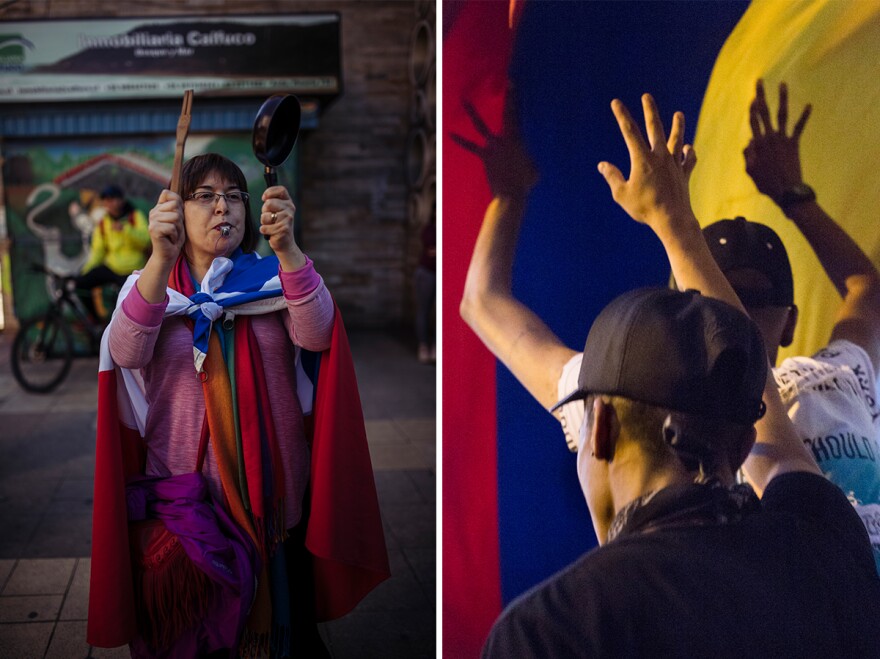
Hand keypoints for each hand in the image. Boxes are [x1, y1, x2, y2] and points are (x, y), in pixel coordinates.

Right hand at [147, 189, 184, 264]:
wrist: (168, 254)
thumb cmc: (175, 237)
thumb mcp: (179, 220)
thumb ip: (177, 207)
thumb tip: (170, 194)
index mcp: (159, 208)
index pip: (168, 194)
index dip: (178, 204)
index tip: (176, 218)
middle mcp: (153, 212)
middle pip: (175, 206)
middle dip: (180, 219)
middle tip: (175, 229)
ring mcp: (152, 220)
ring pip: (175, 217)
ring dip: (178, 229)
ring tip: (172, 235)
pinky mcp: (154, 229)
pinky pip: (172, 228)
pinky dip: (175, 236)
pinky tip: (169, 239)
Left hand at [260, 186, 298, 255]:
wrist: (285, 243)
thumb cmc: (278, 224)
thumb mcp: (277, 210)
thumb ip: (272, 202)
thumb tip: (265, 197)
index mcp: (288, 202)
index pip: (281, 190)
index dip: (270, 192)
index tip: (264, 198)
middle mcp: (290, 209)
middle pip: (269, 203)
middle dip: (264, 211)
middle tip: (270, 217)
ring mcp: (287, 219)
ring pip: (265, 216)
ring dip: (264, 222)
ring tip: (271, 225)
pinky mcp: (283, 229)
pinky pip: (264, 228)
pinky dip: (264, 230)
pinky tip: (271, 232)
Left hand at [450, 90, 537, 198]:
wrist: (511, 195)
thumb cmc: (525, 184)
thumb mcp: (533, 169)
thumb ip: (528, 159)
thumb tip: (525, 159)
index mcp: (520, 140)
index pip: (520, 116)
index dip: (518, 99)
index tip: (515, 84)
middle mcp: (507, 139)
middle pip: (508, 113)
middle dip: (510, 98)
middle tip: (509, 80)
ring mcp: (494, 146)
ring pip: (481, 125)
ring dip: (472, 112)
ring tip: (464, 100)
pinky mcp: (485, 156)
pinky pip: (471, 146)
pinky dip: (461, 140)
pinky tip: (451, 134)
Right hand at [597, 94, 697, 233]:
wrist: (672, 220)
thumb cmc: (644, 208)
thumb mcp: (621, 194)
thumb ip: (612, 177)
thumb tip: (603, 165)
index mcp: (642, 159)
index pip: (629, 132)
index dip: (622, 115)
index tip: (616, 102)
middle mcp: (660, 157)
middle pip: (656, 128)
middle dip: (650, 111)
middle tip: (647, 96)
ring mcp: (674, 164)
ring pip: (677, 140)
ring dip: (678, 126)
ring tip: (679, 114)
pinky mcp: (684, 174)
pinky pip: (689, 160)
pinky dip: (689, 153)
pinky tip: (689, 148)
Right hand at [743, 79, 811, 202]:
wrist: (786, 191)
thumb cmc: (766, 184)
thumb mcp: (750, 171)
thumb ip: (747, 156)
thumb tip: (749, 142)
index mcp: (757, 145)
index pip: (753, 122)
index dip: (752, 108)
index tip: (752, 97)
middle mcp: (770, 138)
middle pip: (764, 112)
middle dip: (760, 96)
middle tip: (759, 81)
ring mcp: (783, 139)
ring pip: (782, 114)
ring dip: (782, 98)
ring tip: (782, 84)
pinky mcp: (794, 144)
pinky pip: (799, 127)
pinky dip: (804, 116)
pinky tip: (809, 105)